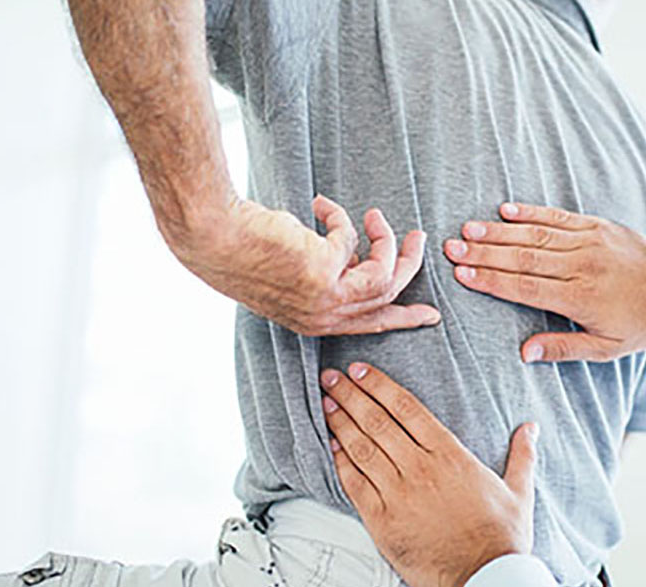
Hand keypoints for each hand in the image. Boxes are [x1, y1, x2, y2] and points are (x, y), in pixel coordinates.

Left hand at [171, 194, 440, 335]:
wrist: (215, 238)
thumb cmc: (245, 250)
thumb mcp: (295, 273)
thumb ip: (329, 273)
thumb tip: (356, 257)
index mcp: (315, 322)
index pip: (371, 325)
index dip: (404, 318)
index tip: (430, 315)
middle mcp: (324, 317)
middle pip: (389, 297)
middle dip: (410, 265)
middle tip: (419, 238)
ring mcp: (326, 297)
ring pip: (384, 273)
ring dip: (387, 239)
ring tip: (375, 215)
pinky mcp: (325, 270)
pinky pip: (352, 238)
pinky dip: (339, 217)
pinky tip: (318, 204)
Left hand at [319, 364, 538, 586]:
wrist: (482, 577)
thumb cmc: (500, 537)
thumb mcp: (519, 491)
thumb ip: (522, 455)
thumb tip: (530, 427)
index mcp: (450, 455)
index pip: (407, 408)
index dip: (380, 385)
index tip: (361, 371)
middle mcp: (420, 468)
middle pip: (378, 421)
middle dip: (351, 395)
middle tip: (332, 377)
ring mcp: (398, 493)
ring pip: (362, 448)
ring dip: (341, 422)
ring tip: (327, 403)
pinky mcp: (382, 520)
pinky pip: (355, 484)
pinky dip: (341, 462)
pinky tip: (331, 445)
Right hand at [444, 203, 645, 362]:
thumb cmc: (639, 322)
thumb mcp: (605, 348)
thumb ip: (562, 348)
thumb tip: (523, 352)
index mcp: (580, 298)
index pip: (525, 287)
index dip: (491, 280)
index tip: (462, 274)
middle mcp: (581, 266)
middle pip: (523, 257)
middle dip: (484, 252)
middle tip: (451, 248)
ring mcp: (589, 242)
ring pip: (535, 234)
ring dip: (498, 231)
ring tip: (467, 229)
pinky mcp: (596, 226)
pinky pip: (558, 217)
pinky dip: (530, 212)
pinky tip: (505, 210)